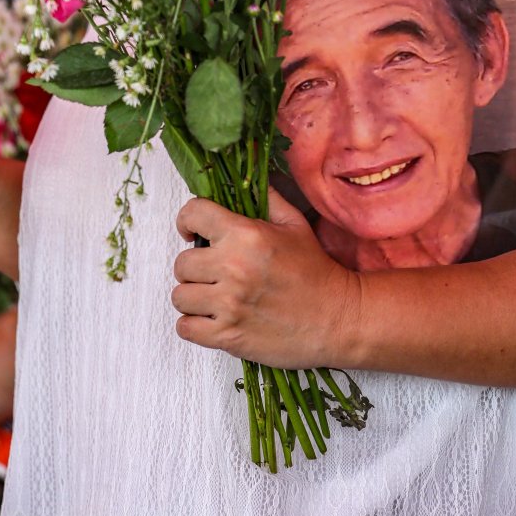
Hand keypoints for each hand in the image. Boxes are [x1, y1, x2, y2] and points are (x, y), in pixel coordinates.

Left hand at [172, 188, 360, 368]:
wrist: (336, 318)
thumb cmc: (315, 271)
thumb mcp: (294, 224)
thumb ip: (267, 198)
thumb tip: (248, 179)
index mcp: (246, 234)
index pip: (193, 214)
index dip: (189, 220)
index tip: (193, 231)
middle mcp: (232, 267)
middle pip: (181, 262)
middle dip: (195, 266)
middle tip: (214, 271)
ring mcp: (228, 304)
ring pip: (179, 296)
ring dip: (193, 296)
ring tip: (214, 296)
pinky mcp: (227, 336)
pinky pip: (184, 328)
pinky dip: (194, 325)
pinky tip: (212, 318)